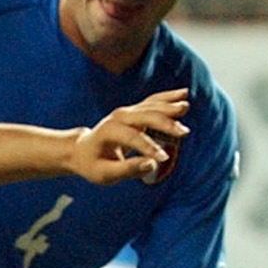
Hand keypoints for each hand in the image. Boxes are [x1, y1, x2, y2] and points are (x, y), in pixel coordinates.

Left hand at [68, 90, 189, 185]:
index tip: (163, 159)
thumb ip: (127, 170)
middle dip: (164, 123)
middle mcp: (118, 117)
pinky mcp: (135, 111)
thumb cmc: (93, 164)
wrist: (82, 150)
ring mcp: (127, 111)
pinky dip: (168, 97)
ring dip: (169, 107)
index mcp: (109, 131)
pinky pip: (154, 101)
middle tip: (183, 133)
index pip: (132, 137)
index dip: (148, 148)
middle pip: (144, 116)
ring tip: (185, 108)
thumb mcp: (104, 174)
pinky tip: (184, 93)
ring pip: (151, 105)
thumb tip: (151, 164)